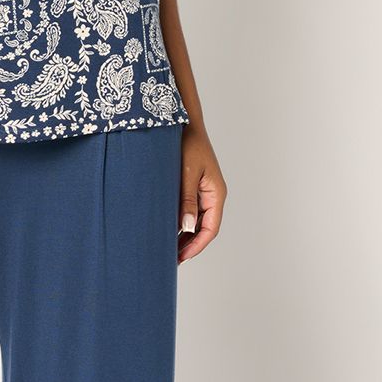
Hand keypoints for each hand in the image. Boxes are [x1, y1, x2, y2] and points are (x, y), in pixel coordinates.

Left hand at [177, 123, 225, 263]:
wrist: (183, 122)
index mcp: (215, 193)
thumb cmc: (187, 143)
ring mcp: (203, 191)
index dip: (196, 245)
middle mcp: (212, 195)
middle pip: (204, 228)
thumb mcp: (186, 173)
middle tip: (171, 259)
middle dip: (189, 245)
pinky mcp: (192, 187)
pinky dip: (179, 222)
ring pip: (196, 221)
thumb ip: (186, 200)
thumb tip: (186, 228)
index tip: (181, 257)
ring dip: (184, 235)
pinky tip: (166, 229)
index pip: (210, 228)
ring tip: (166, 249)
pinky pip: (189, 210)